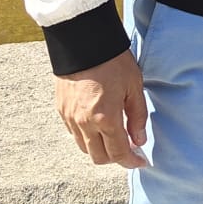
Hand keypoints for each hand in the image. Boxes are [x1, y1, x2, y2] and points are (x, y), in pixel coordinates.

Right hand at [56, 50, 149, 166]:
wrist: (83, 41)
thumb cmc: (113, 61)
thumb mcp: (134, 86)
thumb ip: (138, 117)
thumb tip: (140, 140)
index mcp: (105, 118)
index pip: (118, 153)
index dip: (131, 161)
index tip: (141, 161)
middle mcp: (85, 123)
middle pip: (98, 158)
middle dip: (115, 159)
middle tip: (129, 149)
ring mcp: (70, 118)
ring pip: (84, 148)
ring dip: (99, 149)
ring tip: (113, 137)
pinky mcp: (61, 110)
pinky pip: (73, 134)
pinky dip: (86, 137)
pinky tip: (97, 125)